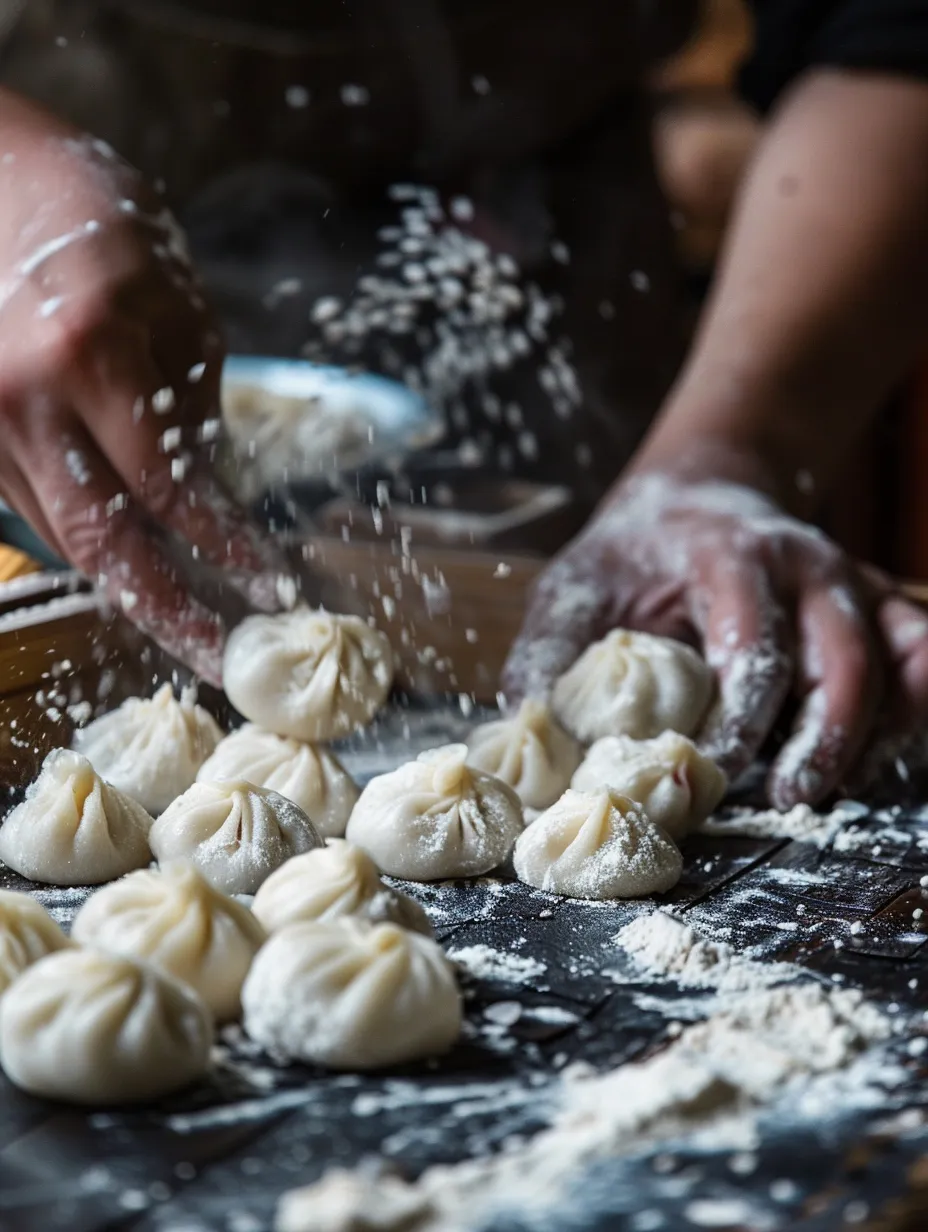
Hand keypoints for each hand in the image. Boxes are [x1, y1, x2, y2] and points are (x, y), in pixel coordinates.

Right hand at [0, 102, 289, 682]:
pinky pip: (31, 507)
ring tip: (186, 614)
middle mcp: (19, 396)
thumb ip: (191, 406)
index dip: (224, 550)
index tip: (270, 590)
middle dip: (166, 611)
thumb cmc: (97, 220)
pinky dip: (86, 538)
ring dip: (129, 580)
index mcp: (86, 351)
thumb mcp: (175, 300)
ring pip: (62, 533)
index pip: (169, 489)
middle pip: (99, 542)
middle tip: (218, 658)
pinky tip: (130, 557)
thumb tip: (209, 500)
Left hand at [503, 473, 927, 806]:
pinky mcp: (875, 604)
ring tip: (823, 794)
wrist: (701, 495)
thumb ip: (551, 652)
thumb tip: (528, 729)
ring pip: (891, 663)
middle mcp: (805, 565)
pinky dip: (913, 707)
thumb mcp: (578, 585)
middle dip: (823, 738)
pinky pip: (918, 656)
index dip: (739, 716)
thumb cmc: (635, 555)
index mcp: (729, 553)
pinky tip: (873, 755)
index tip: (708, 771)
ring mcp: (849, 582)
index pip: (750, 640)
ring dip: (869, 736)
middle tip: (788, 799)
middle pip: (842, 657)